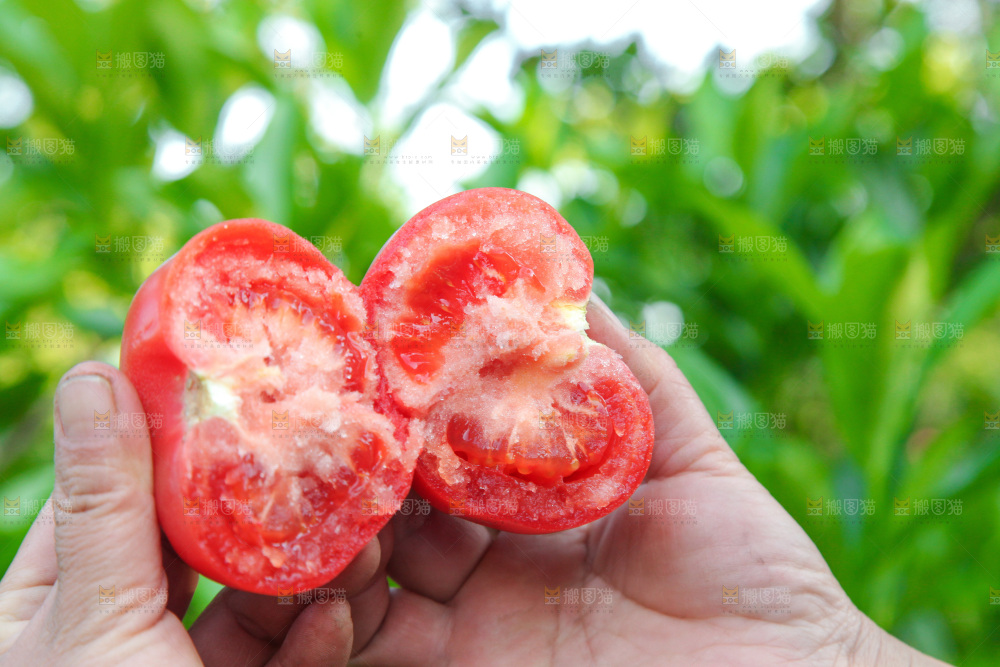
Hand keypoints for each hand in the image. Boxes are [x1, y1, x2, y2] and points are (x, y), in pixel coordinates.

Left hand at [0, 362, 382, 666]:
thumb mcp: (93, 622)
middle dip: (258, 509)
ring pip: (246, 603)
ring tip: (356, 540)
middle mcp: (111, 632)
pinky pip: (277, 659)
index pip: (111, 494)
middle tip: (321, 457)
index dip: (167, 438)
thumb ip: (107, 504)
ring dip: (299, 577)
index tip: (235, 382)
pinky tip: (337, 620)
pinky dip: (309, 642)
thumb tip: (93, 373)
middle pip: (194, 544)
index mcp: (46, 605)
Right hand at [351, 296, 948, 665]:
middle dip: (344, 464)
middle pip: (387, 508)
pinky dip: (326, 628)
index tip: (364, 356)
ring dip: (324, 536)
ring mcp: (468, 625)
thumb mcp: (694, 463)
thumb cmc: (755, 578)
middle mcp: (488, 565)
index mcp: (530, 507)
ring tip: (306, 496)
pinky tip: (325, 588)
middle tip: (314, 421)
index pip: (442, 447)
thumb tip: (579, 289)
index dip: (401, 405)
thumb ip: (636, 379)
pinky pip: (366, 655)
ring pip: (360, 578)